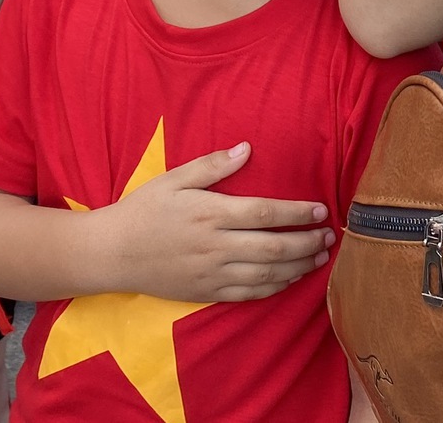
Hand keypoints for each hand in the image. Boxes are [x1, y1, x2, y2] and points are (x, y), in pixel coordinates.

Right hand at [91, 143, 333, 302]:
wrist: (113, 253)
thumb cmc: (144, 210)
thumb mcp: (174, 178)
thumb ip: (212, 165)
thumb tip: (246, 148)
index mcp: (210, 213)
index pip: (265, 213)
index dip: (297, 213)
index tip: (320, 210)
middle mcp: (216, 246)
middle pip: (273, 248)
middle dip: (306, 242)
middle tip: (329, 236)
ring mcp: (212, 273)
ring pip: (266, 275)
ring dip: (298, 267)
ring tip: (319, 257)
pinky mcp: (207, 293)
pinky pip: (249, 294)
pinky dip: (275, 288)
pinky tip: (290, 279)